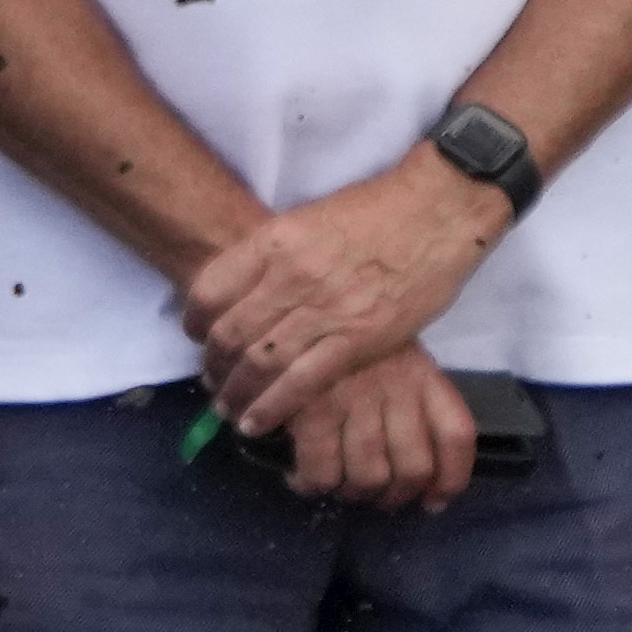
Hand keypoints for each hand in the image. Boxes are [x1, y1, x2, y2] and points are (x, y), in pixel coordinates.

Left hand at [177, 151, 505, 436]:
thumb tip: (251, 288)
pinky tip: (256, 422)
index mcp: (273, 242)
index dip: (193, 322)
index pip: (209, 290)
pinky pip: (300, 383)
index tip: (196, 337)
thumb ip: (277, 255)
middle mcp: (290, 276)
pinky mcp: (356, 339)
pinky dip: (272, 407)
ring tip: (228, 408)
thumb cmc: (379, 210)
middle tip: (212, 380)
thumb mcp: (310, 219)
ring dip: (235, 393)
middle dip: (212, 365)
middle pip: (227, 334)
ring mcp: (322, 309)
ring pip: (257, 363)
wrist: (438, 209)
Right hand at [264, 339, 479, 509]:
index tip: (433, 501)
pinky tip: (301, 478)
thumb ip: (408, 392)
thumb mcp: (389, 346)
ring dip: (353, 493)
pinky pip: (322, 472)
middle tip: (375, 495)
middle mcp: (398, 390)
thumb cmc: (341, 327)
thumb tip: (418, 465)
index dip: (450, 479)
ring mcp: (357, 402)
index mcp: (422, 373)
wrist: (291, 301)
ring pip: (370, 477)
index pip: (455, 436)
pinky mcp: (314, 412)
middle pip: (414, 469)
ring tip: (338, 486)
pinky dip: (312, 485)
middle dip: (394, 496)